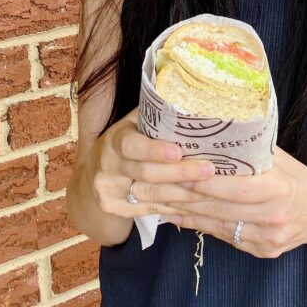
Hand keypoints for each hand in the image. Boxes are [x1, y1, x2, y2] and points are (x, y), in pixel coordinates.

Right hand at [85, 107, 216, 218]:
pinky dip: (177, 207)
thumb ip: (155, 113)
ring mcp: (110, 191)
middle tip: (210, 170)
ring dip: (185, 194)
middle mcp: (108, 166)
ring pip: (153, 195)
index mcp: (114, 139)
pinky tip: (198, 203)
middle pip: (147, 173)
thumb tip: (191, 96)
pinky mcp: (117, 209)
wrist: (94, 174)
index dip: (154, 150)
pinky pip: (152, 210)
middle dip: (181, 173)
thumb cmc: (126, 141)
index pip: (131, 145)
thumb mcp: (133, 123)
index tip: (179, 150)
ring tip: (212, 189)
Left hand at [157, 147, 306, 258]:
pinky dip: (199, 225)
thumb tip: (211, 128)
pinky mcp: (261, 252)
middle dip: (178, 196)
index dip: (198, 179)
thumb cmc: (296, 177)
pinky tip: (178, 216)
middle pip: (216, 207)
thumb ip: (248, 150)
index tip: (169, 168)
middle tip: (145, 186)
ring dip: (182, 213)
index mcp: (277, 188)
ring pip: (215, 224)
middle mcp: (272, 217)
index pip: (230, 185)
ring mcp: (266, 238)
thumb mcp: (278, 157)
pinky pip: (224, 237)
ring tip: (154, 201)